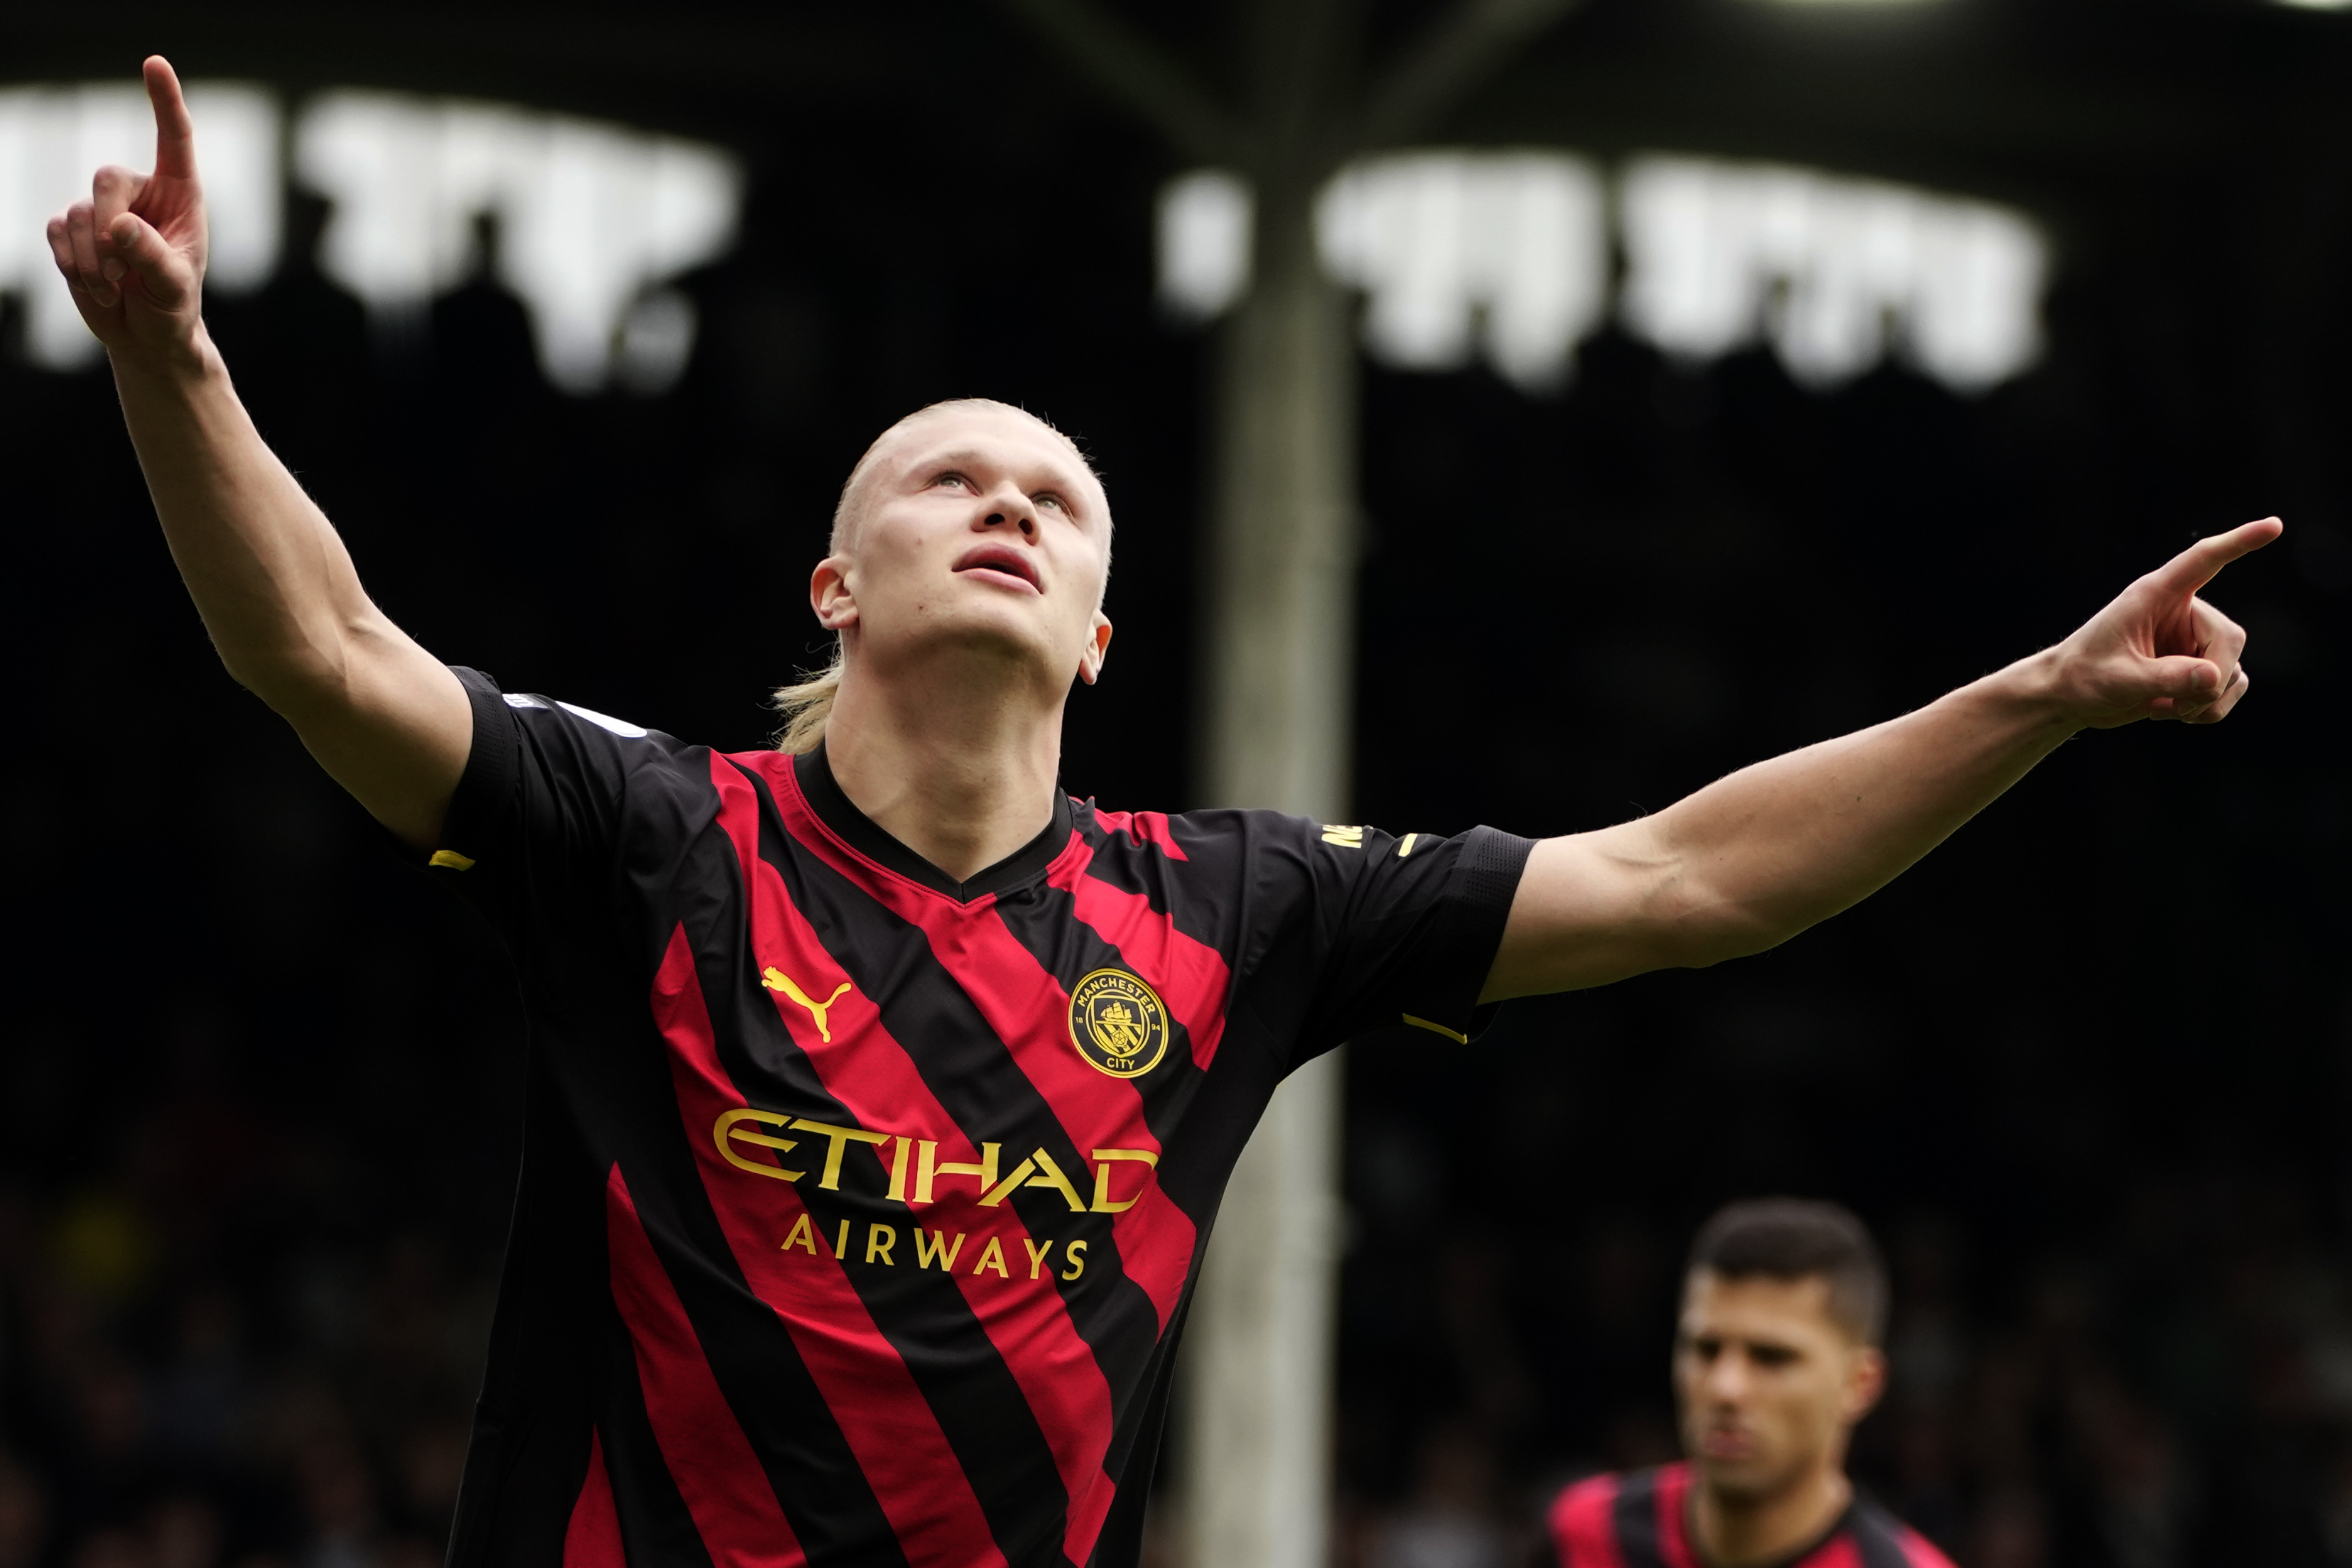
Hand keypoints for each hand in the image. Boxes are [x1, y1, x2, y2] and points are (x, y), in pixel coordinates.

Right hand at [45, 56, 207, 365]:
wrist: (146, 335)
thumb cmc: (174, 306)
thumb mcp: (175, 286)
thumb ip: (154, 256)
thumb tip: (120, 226)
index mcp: (180, 194)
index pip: (174, 139)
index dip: (164, 101)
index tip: (154, 63)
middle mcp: (139, 192)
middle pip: (106, 178)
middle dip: (109, 227)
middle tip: (122, 271)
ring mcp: (102, 208)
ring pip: (79, 213)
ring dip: (94, 260)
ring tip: (117, 288)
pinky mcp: (73, 229)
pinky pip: (57, 231)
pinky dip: (73, 265)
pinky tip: (97, 287)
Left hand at [2049, 517, 2279, 728]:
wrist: (2068, 699)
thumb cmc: (2082, 677)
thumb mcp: (2119, 679)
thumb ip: (2166, 678)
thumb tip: (2214, 678)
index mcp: (2155, 595)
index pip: (2204, 560)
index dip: (2240, 542)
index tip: (2274, 526)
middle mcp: (2181, 611)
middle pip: (2229, 638)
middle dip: (2210, 679)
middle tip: (2176, 705)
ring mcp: (2192, 640)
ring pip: (2232, 669)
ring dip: (2207, 700)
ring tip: (2165, 709)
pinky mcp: (2197, 667)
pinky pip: (2230, 686)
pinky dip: (2209, 708)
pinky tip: (2172, 712)